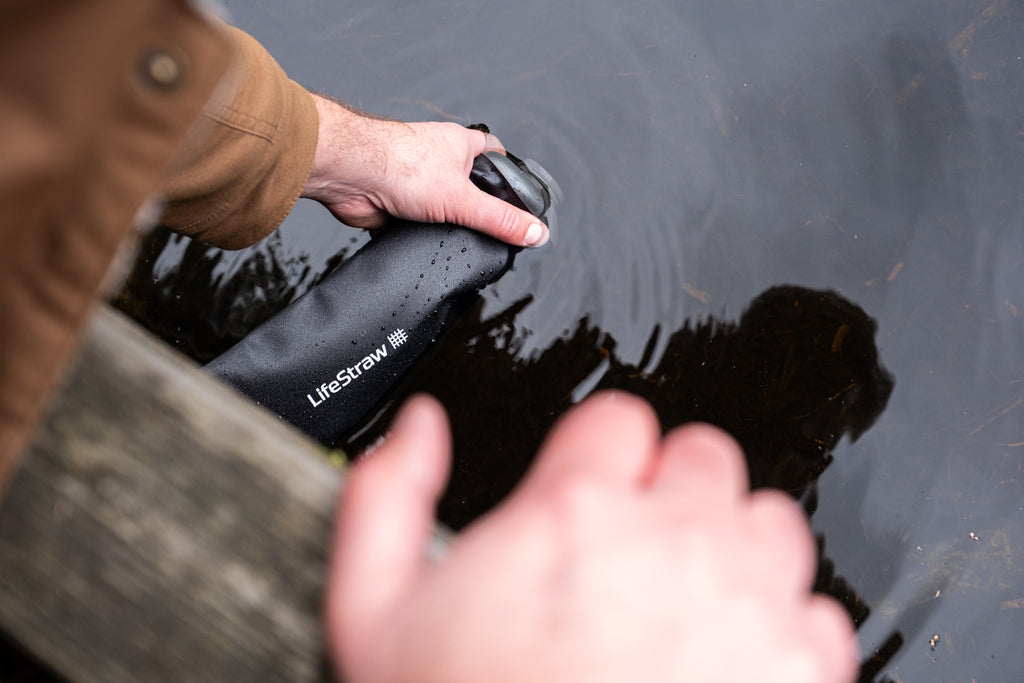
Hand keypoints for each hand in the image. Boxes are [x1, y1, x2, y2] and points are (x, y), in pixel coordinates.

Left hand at [301, 94, 548, 246]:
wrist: (350, 174)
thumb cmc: (400, 165)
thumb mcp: (464, 199)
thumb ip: (500, 219)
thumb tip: (535, 232)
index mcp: (460, 144)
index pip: (493, 151)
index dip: (506, 170)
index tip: (516, 193)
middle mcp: (437, 158)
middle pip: (467, 183)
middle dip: (475, 205)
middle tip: (489, 227)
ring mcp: (415, 180)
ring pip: (441, 205)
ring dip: (446, 222)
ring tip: (456, 238)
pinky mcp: (396, 202)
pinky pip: (418, 222)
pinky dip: (422, 234)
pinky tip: (427, 243)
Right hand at [326, 392, 858, 682]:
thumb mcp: (376, 613)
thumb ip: (389, 497)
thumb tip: (420, 428)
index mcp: (573, 514)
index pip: (619, 417)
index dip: (599, 453)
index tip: (591, 490)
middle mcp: (673, 543)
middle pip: (704, 454)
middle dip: (670, 489)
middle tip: (634, 549)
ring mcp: (746, 604)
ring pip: (769, 519)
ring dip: (733, 546)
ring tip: (684, 601)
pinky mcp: (798, 671)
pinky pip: (818, 611)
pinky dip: (782, 626)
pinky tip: (728, 658)